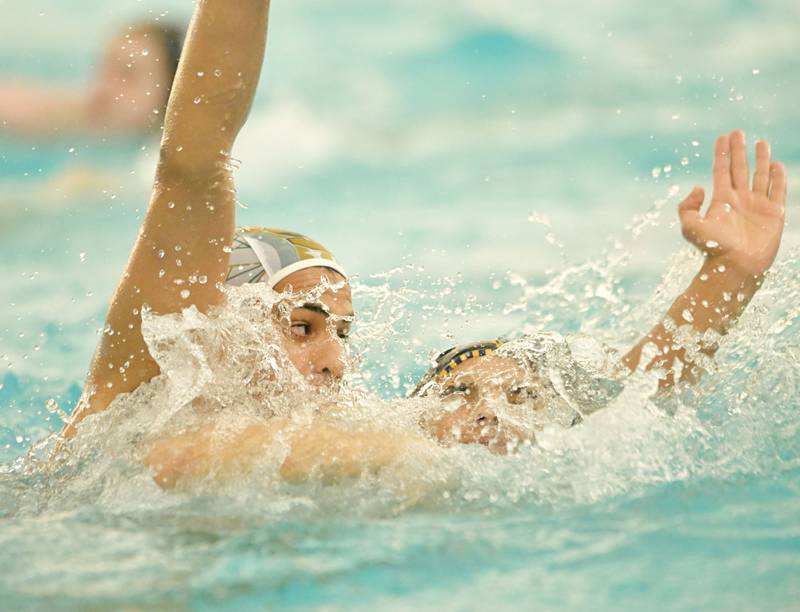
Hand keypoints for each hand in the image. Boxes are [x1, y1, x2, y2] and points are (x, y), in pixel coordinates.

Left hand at [678, 129, 787, 277]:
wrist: (736, 266)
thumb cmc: (713, 249)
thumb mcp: (689, 227)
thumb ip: (685, 207)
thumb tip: (697, 188)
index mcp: (721, 200)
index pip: (721, 171)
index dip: (722, 154)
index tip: (723, 137)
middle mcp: (740, 200)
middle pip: (739, 168)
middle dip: (738, 150)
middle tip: (738, 132)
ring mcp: (758, 205)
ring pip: (760, 176)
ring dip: (760, 159)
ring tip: (761, 142)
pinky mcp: (774, 213)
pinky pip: (778, 190)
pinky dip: (778, 177)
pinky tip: (776, 164)